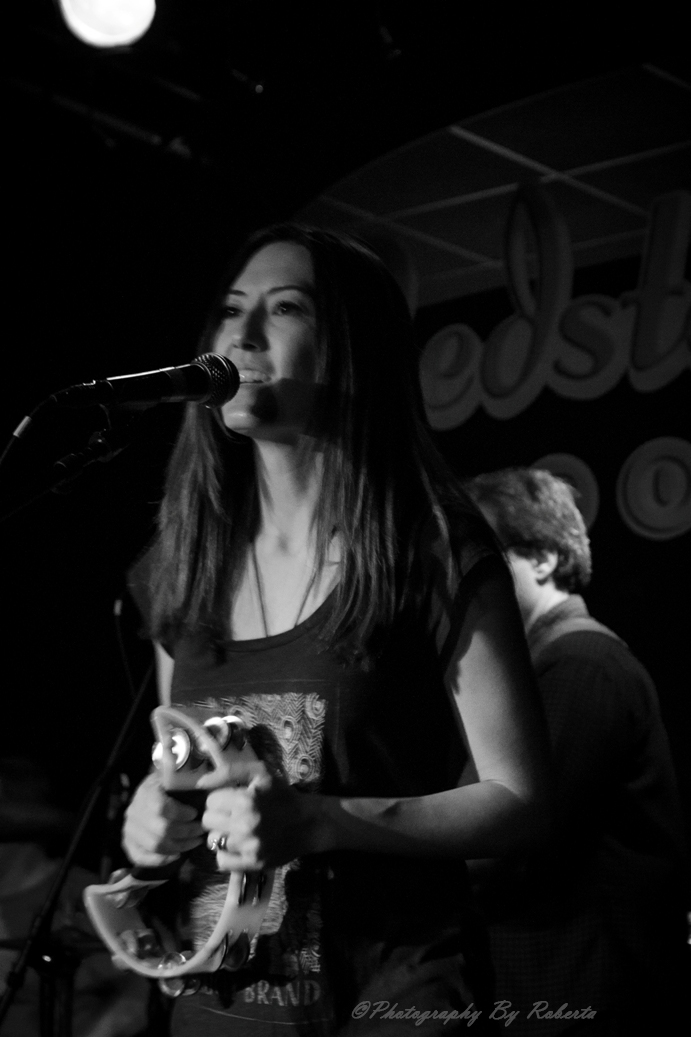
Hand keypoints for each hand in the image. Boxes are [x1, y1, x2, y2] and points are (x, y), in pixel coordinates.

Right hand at [122, 772, 204, 867]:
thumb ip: (183, 772)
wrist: (152, 797)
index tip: (195, 813)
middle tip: (201, 829)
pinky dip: (162, 860)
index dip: (179, 813)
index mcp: (146, 791)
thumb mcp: (176, 775)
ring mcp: (129, 829)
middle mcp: (134, 810)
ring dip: (179, 846)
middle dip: (185, 832)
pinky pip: (142, 858)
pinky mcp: (128, 844)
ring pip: (155, 845)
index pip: (160, 807)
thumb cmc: (170, 787)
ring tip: (195, 841)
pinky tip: (178, 854)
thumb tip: (193, 767)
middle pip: (160, 829)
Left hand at [200, 762, 319, 870]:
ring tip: (234, 830)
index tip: (230, 800)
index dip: (219, 799)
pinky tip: (236, 846)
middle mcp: (245, 824)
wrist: (307, 822)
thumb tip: (200, 783)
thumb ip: (229, 772)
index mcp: (246, 799)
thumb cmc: (281, 795)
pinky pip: (222, 862)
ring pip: (213, 841)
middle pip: (208, 821)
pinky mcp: (253, 863)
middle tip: (231, 815)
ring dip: (221, 835)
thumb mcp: (260, 773)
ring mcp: (249, 846)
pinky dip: (226, 854)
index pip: (210, 801)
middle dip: (217, 816)